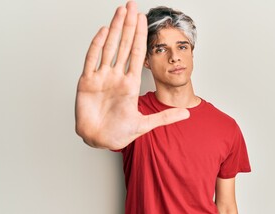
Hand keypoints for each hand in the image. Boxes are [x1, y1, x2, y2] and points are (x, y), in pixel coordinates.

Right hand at [75, 1, 188, 149]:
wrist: (99, 140)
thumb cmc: (118, 133)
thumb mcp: (145, 125)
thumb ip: (165, 117)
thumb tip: (187, 113)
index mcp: (130, 85)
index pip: (136, 54)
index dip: (140, 36)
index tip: (143, 19)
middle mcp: (116, 77)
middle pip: (124, 45)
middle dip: (129, 25)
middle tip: (132, 6)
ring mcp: (102, 78)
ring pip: (109, 47)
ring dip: (115, 29)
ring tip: (120, 12)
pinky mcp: (87, 82)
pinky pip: (91, 59)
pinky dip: (97, 44)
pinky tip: (104, 31)